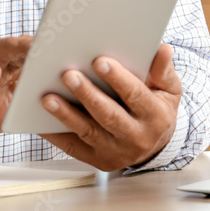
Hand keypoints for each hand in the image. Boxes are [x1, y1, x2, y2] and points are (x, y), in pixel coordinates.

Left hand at [40, 43, 181, 170]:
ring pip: (87, 132)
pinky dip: (55, 134)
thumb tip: (163, 49)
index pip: (136, 96)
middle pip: (109, 115)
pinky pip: (72, 147)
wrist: (153, 145)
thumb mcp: (168, 89)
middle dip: (87, 95)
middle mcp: (136, 137)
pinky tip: (41, 119)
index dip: (118, 79)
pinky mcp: (97, 160)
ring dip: (66, 114)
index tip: (100, 61)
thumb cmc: (157, 108)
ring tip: (47, 97)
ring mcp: (115, 152)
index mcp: (155, 117)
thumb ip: (163, 70)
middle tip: (68, 75)